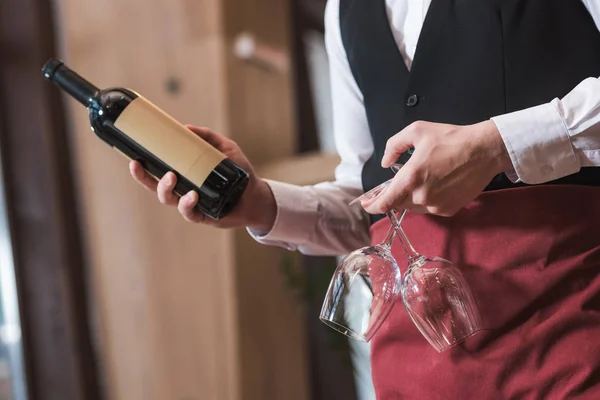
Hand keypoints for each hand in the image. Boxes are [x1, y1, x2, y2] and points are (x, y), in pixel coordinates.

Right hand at [129, 125, 276, 229]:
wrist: (256, 194)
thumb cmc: (239, 172)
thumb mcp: (225, 148)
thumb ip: (207, 137)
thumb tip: (186, 127)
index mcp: (185, 176)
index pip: (158, 173)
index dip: (143, 169)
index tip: (133, 158)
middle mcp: (184, 191)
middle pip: (156, 188)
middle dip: (145, 179)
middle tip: (141, 165)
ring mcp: (193, 205)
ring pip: (170, 200)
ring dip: (166, 189)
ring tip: (172, 177)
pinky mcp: (204, 216)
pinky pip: (190, 213)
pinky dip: (188, 205)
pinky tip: (193, 196)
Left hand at [362, 120, 511, 216]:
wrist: (484, 150)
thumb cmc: (451, 138)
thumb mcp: (417, 131)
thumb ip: (394, 146)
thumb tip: (386, 163)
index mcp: (411, 178)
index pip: (384, 203)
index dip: (372, 205)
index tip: (366, 202)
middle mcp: (422, 196)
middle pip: (398, 204)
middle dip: (394, 194)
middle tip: (399, 181)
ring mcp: (436, 206)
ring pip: (413, 207)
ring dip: (411, 196)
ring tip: (423, 178)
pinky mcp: (448, 210)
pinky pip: (430, 208)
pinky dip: (427, 199)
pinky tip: (437, 183)